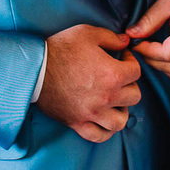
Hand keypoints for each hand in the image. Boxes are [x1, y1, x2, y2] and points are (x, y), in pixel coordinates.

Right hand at [36, 24, 141, 142]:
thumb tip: (126, 42)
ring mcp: (92, 113)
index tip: (121, 57)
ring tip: (115, 100)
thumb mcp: (88, 33)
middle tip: (118, 77)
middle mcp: (107, 97)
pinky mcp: (78, 123)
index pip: (136, 72)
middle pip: (134, 96)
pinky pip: (99, 136)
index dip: (131, 61)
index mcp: (112, 74)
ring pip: (121, 121)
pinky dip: (105, 131)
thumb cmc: (60, 49)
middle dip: (129, 83)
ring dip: (122, 110)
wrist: (33, 69)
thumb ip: (111, 38)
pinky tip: (103, 119)